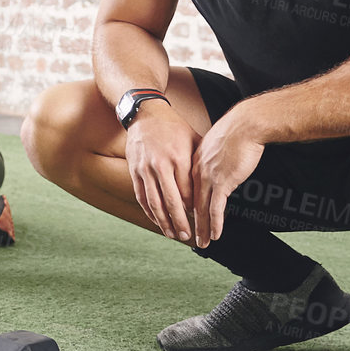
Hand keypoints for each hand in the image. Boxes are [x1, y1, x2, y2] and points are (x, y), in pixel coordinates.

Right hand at [125, 104, 198, 241]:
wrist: (145, 114)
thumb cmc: (173, 127)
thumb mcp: (193, 140)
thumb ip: (200, 162)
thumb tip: (215, 182)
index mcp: (178, 158)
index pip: (187, 192)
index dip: (194, 209)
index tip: (201, 219)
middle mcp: (160, 165)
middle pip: (172, 201)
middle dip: (180, 222)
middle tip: (187, 236)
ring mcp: (145, 169)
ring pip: (154, 202)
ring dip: (163, 221)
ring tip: (172, 234)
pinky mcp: (134, 171)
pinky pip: (141, 196)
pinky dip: (149, 211)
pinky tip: (157, 221)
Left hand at [191, 105, 265, 247]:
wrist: (247, 124)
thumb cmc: (237, 131)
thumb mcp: (219, 146)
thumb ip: (214, 159)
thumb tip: (218, 167)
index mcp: (195, 162)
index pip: (187, 189)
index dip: (185, 206)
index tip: (185, 217)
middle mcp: (198, 172)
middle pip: (190, 203)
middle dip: (189, 223)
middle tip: (188, 236)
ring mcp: (209, 178)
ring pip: (201, 209)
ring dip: (202, 229)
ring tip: (202, 243)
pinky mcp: (223, 182)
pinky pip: (216, 209)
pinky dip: (215, 224)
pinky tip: (216, 234)